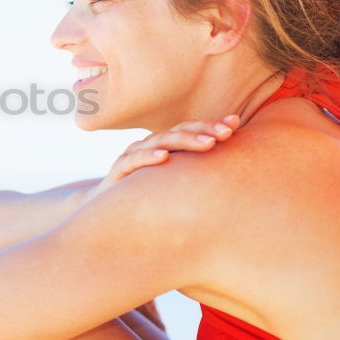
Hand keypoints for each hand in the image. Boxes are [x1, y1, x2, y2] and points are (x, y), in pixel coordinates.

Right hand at [88, 113, 240, 199]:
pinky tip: (164, 157)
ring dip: (185, 141)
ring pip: (160, 142)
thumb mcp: (173, 184)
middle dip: (204, 130)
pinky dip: (148, 157)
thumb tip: (234, 173)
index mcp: (165, 147)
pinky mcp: (117, 171)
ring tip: (208, 143)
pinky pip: (133, 161)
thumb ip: (195, 173)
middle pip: (178, 132)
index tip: (234, 125)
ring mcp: (133, 156)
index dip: (211, 125)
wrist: (105, 213)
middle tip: (226, 133)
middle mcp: (150, 147)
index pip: (190, 130)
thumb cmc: (145, 198)